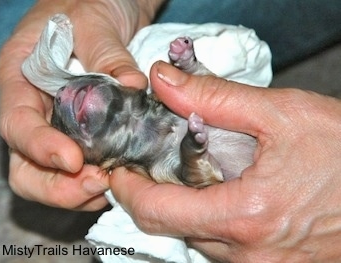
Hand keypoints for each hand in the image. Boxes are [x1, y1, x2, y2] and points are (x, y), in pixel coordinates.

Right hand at [0, 0, 162, 209]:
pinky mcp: (79, 135)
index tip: (73, 161)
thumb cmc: (87, 6)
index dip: (40, 148)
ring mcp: (56, 126)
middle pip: (24, 165)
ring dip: (76, 191)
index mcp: (21, 79)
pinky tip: (115, 178)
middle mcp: (34, 110)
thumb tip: (133, 87)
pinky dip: (93, 184)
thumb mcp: (95, 22)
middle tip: (97, 182)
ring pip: (48, 176)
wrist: (100, 8)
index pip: (17, 124)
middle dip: (57, 185)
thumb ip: (109, 56)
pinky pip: (76, 171)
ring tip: (108, 185)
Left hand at [110, 61, 340, 261]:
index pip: (157, 211)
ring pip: (195, 237)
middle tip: (148, 164)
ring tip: (187, 172)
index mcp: (246, 215)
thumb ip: (215, 98)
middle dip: (151, 195)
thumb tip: (166, 81)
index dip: (128, 189)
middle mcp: (249, 252)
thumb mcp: (283, 114)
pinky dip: (208, 218)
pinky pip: (221, 245)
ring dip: (181, 206)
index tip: (121, 168)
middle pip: (171, 226)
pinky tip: (221, 192)